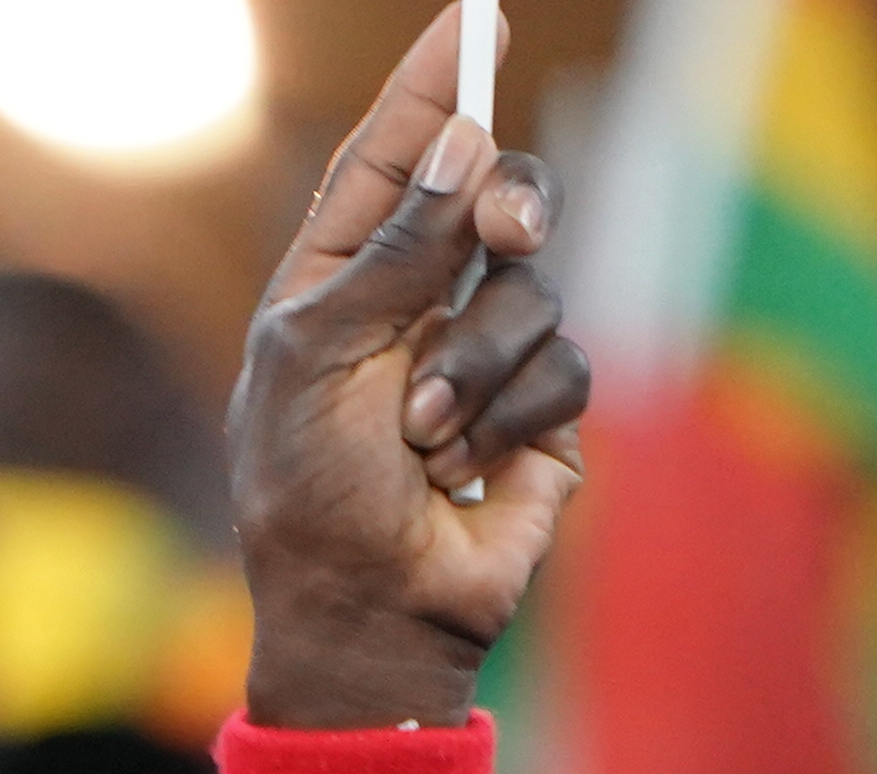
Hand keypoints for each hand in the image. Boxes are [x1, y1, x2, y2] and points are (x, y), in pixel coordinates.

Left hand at [225, 5, 585, 730]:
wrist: (367, 611)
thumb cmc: (312, 492)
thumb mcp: (320, 355)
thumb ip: (395, 248)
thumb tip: (464, 144)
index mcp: (340, 280)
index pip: (393, 159)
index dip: (435, 88)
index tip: (477, 16)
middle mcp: (418, 304)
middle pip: (497, 196)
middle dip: (509, 203)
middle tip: (506, 228)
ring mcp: (484, 355)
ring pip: (537, 286)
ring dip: (479, 361)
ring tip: (424, 434)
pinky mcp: (538, 414)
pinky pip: (564, 365)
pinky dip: (513, 415)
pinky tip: (468, 468)